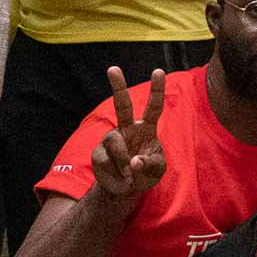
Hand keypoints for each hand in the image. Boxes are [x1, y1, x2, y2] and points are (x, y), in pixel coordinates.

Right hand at [90, 66, 167, 202]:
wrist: (125, 189)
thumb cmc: (145, 173)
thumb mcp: (156, 170)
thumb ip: (150, 165)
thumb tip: (134, 162)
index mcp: (146, 128)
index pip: (153, 107)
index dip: (156, 90)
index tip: (158, 71)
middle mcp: (127, 128)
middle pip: (122, 105)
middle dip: (118, 86)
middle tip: (113, 68)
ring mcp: (112, 139)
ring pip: (116, 143)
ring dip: (124, 162)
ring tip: (129, 174)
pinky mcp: (98, 153)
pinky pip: (107, 160)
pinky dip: (117, 173)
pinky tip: (120, 176)